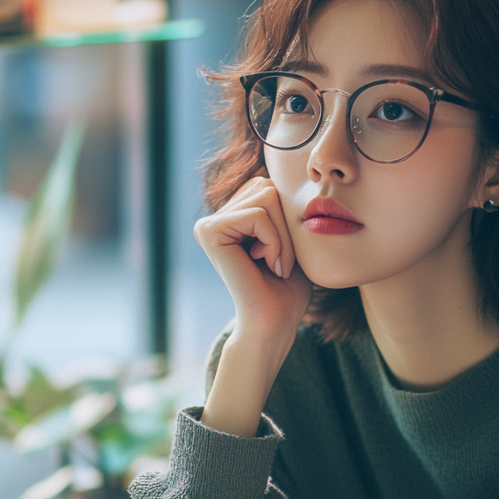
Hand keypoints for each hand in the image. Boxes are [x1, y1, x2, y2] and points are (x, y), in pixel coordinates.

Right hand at [194, 178, 313, 435]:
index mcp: (231, 217)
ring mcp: (208, 224)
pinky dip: (274, 241)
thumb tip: (285, 174)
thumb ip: (285, 207)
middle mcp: (214, 218)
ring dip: (282, 237)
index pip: (271, 187)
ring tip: (273, 265)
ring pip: (266, 197)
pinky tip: (266, 265)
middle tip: (278, 262)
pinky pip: (259, 215)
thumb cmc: (288, 288)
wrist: (275, 323)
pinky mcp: (209, 232)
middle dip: (285, 227)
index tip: (282, 257)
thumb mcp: (291, 238)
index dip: (288, 221)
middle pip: (268, 187)